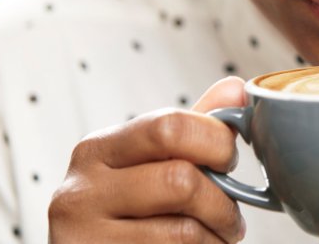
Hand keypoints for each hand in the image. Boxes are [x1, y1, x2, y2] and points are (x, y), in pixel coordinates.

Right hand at [49, 77, 247, 242]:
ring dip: (216, 237)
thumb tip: (236, 89)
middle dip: (221, 200)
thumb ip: (190, 129)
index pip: (169, 127)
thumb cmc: (125, 215)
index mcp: (99, 149)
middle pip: (180, 180)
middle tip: (229, 213)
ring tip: (216, 238)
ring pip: (183, 230)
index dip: (216, 142)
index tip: (227, 161)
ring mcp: (85, 233)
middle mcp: (83, 189)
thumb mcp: (149, 165)